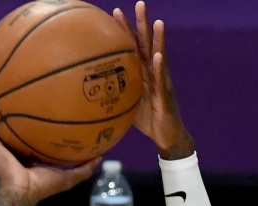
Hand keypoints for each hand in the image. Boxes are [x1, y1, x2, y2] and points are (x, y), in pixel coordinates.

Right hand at [0, 96, 99, 205]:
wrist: (21, 192)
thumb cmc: (43, 186)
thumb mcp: (69, 176)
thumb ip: (84, 167)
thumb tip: (101, 156)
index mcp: (29, 153)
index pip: (32, 135)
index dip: (36, 123)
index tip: (43, 106)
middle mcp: (14, 147)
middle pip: (12, 125)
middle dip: (13, 109)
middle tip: (17, 89)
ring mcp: (1, 145)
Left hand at [113, 1, 194, 159]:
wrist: (168, 138)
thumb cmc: (149, 121)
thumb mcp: (127, 106)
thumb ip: (115, 94)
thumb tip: (89, 94)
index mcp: (143, 74)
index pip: (133, 47)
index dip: (125, 30)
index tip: (115, 12)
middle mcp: (154, 73)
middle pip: (147, 44)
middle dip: (143, 24)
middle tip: (140, 3)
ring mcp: (162, 83)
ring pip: (159, 57)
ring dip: (158, 39)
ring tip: (156, 22)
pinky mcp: (166, 97)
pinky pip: (162, 81)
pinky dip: (160, 68)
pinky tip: (158, 56)